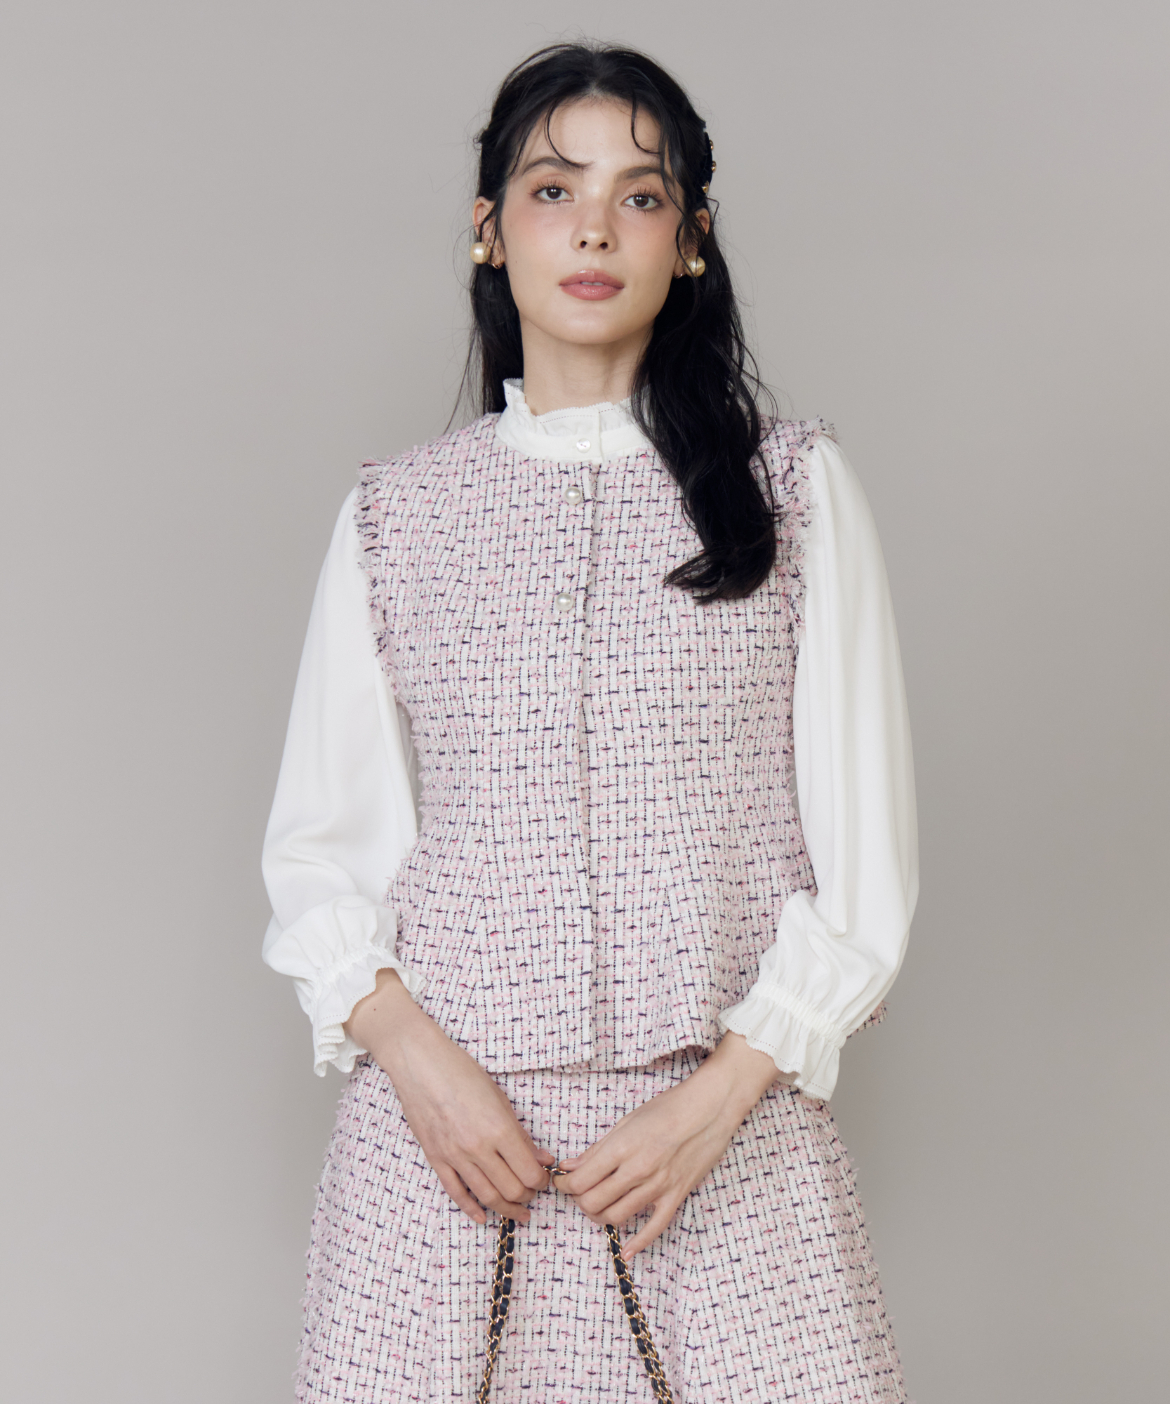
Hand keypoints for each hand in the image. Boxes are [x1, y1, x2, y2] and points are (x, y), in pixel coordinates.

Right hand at [345, 968, 554, 1224]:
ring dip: (506, 1208)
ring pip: (487, 1197)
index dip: (542, 1181)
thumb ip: (520, 1134)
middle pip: (511, 1190)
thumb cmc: (462, 1072)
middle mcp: (478, 1148)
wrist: (420, 1064)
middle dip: (527, 1196)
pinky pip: (456, 1193)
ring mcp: (455, 1156)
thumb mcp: (499, 1098)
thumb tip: (541, 1159)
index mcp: (499, 1129)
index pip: (530, 1173)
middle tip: (533, 1193)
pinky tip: (482, 1216)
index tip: (545, 1178)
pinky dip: (471, 1209)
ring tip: (518, 1210)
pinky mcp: (436, 1158)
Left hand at [554, 1033, 791, 1256]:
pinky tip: (626, 1251)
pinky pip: (654, 1228)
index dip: (565, 1184)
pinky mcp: (676, 1196)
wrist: (710, 1108)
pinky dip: (638, 1243)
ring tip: (598, 1204)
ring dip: (600, 1215)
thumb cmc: (668, 1108)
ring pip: (616, 1216)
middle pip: (593, 1202)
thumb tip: (571, 1165)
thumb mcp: (627, 1121)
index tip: (564, 1181)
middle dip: (579, 1200)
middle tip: (580, 1191)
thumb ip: (598, 1148)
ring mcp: (658, 1186)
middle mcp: (637, 1171)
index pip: (580, 1180)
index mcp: (622, 1148)